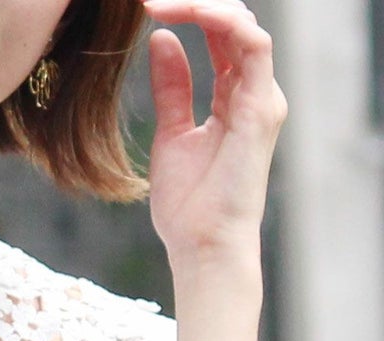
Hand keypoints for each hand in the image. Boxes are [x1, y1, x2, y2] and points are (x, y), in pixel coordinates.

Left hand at [140, 0, 287, 266]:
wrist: (202, 247)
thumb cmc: (188, 206)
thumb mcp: (171, 134)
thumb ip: (172, 87)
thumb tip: (161, 39)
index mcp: (233, 98)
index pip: (221, 35)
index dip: (190, 11)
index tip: (147, 7)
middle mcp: (254, 92)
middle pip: (234, 23)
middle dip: (196, 2)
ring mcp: (262, 99)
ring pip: (244, 25)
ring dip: (204, 5)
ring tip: (161, 2)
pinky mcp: (261, 108)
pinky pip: (252, 45)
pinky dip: (222, 22)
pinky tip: (189, 14)